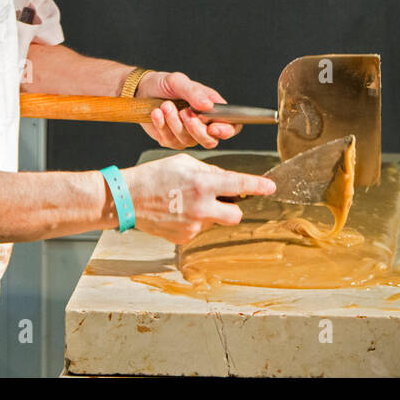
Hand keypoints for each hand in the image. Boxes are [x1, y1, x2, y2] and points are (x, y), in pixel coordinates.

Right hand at [121, 154, 275, 244]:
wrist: (128, 199)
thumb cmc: (154, 175)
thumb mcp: (183, 162)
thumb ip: (208, 171)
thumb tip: (225, 179)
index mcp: (203, 184)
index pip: (240, 184)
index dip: (259, 186)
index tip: (271, 187)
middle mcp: (202, 207)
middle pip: (235, 214)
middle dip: (233, 206)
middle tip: (222, 198)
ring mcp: (194, 226)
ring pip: (214, 220)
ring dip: (209, 212)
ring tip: (186, 202)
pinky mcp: (184, 237)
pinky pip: (198, 228)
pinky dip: (193, 220)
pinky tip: (177, 211)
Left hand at [136, 71, 242, 148]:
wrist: (142, 90)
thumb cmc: (164, 84)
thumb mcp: (178, 81)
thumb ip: (194, 92)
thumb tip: (208, 106)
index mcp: (213, 110)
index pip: (231, 127)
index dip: (226, 131)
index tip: (213, 127)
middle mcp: (203, 125)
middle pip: (210, 140)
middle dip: (196, 128)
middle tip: (184, 112)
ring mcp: (187, 135)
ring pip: (188, 141)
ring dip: (174, 122)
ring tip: (165, 105)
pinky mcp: (171, 140)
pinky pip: (170, 141)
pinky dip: (162, 126)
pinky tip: (156, 113)